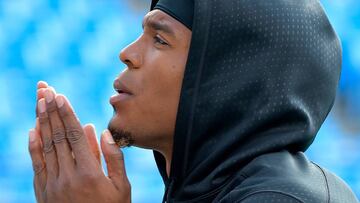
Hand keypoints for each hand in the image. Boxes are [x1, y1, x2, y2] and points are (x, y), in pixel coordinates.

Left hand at [28, 82, 130, 202]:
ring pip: (45, 147)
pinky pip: (37, 165)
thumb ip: (113, 158)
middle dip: (51, 110)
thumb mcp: (121, 187)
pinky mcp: (44, 192)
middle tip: (45, 89)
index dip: (66, 113)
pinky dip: (33, 146)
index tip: (60, 95)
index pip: (73, 135)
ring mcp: (53, 184)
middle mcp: (68, 176)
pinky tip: (32, 131)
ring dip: (41, 122)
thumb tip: (99, 131)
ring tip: (39, 102)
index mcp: (90, 173)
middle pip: (57, 136)